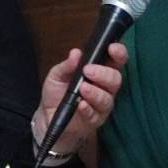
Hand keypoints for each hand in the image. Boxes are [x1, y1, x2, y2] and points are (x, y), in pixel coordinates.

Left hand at [34, 42, 127, 158]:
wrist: (48, 115)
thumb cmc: (57, 91)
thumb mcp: (57, 74)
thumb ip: (67, 65)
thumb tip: (75, 53)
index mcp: (100, 71)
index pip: (116, 60)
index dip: (118, 53)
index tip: (111, 48)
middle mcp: (105, 88)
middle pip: (115, 79)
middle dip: (103, 73)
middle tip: (87, 70)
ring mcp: (101, 105)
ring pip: (107, 98)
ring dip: (95, 92)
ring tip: (82, 88)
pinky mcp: (94, 120)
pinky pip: (95, 115)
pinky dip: (88, 109)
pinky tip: (81, 104)